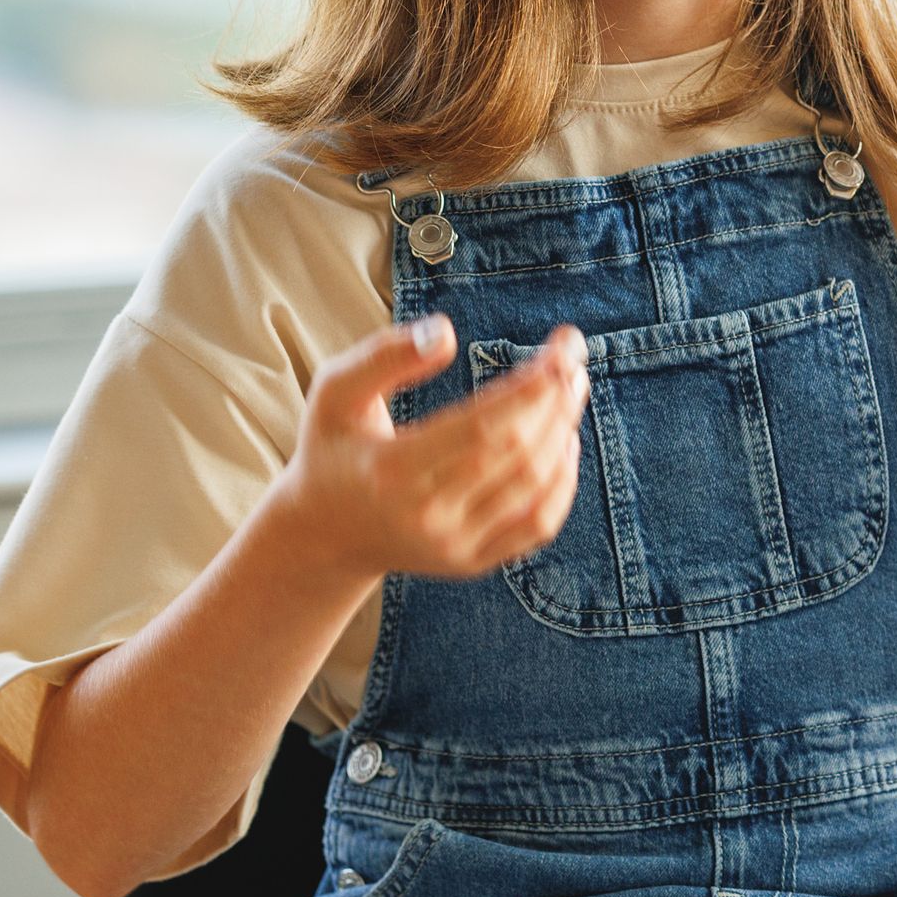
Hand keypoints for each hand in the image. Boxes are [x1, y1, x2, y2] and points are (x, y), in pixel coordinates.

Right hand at [265, 314, 585, 590]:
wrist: (323, 534)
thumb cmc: (333, 449)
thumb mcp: (334, 392)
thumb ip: (383, 356)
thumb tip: (447, 333)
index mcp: (391, 473)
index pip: (484, 428)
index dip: (531, 388)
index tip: (559, 349)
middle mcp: (427, 518)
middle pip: (516, 455)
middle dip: (555, 402)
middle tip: (573, 359)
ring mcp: (454, 547)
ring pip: (534, 489)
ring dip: (563, 434)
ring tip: (571, 390)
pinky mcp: (473, 563)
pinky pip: (537, 526)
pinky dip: (563, 483)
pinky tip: (565, 441)